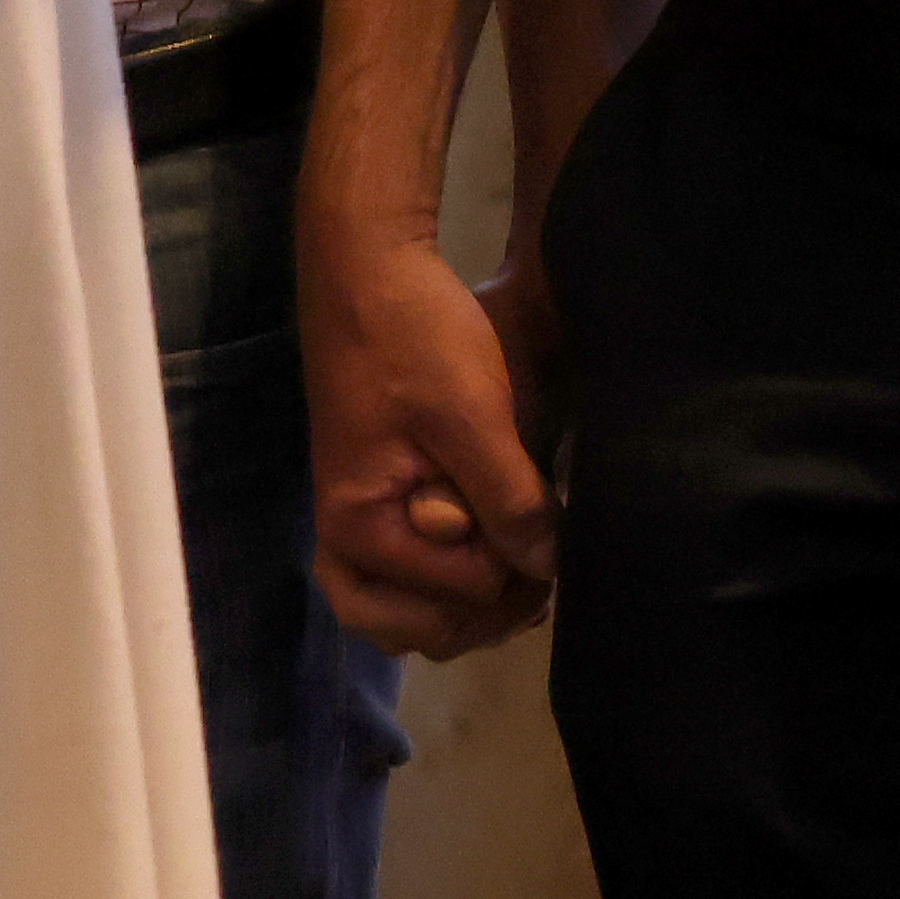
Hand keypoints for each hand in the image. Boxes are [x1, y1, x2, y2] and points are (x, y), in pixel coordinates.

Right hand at [302, 221, 563, 658]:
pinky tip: (501, 554)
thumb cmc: (414, 336)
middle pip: (418, 629)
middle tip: (542, 569)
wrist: (369, 269)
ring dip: (471, 607)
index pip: (460, 593)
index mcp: (359, 527)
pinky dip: (452, 583)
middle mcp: (347, 540)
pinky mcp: (378, 503)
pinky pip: (409, 579)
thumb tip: (545, 569)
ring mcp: (359, 525)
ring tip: (528, 570)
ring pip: (410, 615)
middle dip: (486, 614)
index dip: (516, 569)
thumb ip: (507, 499)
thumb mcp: (472, 416)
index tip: (552, 527)